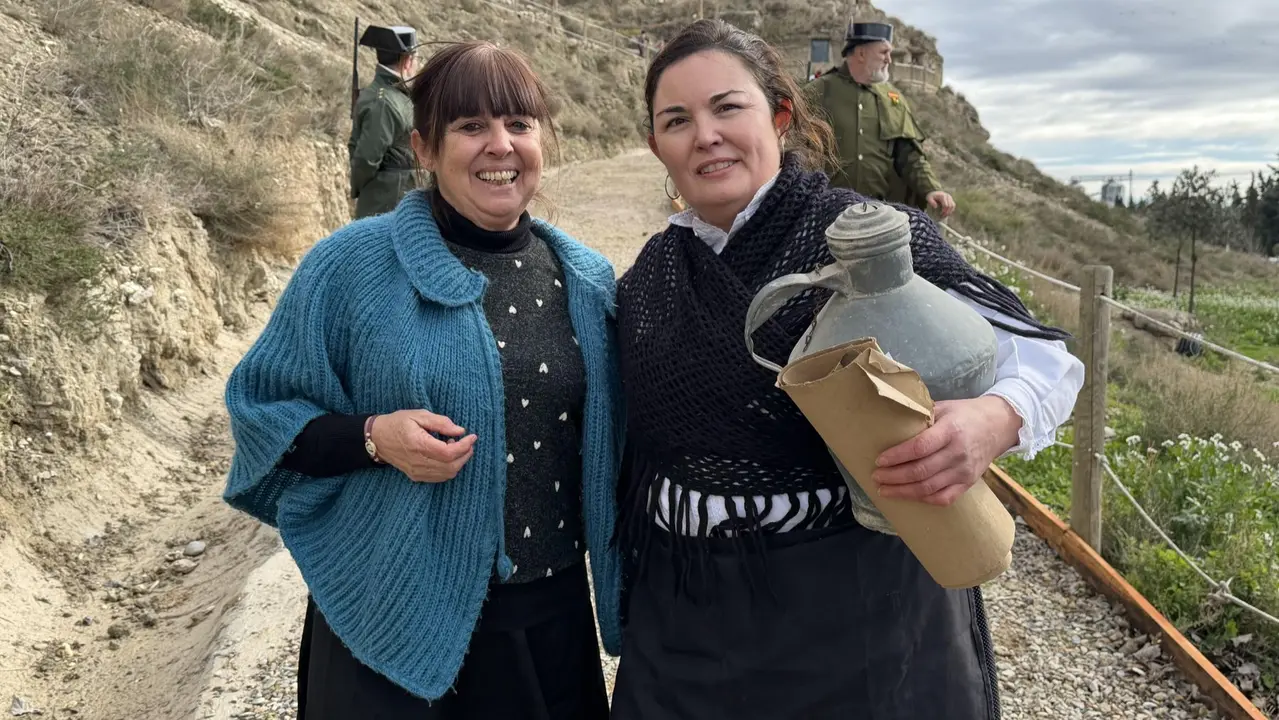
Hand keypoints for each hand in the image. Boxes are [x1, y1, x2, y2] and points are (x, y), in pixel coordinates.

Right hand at [369, 410, 476, 482]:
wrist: (377, 439)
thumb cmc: (397, 423)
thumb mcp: (418, 415)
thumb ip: (440, 422)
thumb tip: (460, 431)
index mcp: (418, 444)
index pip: (449, 453)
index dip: (464, 446)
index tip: (472, 436)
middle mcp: (418, 462)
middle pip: (451, 466)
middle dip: (465, 455)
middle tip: (467, 442)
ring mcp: (417, 471)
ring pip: (447, 474)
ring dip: (458, 462)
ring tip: (455, 447)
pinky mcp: (416, 476)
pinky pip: (439, 477)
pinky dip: (450, 468)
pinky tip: (447, 456)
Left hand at [871, 396, 1021, 505]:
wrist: (1000, 425)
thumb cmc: (966, 413)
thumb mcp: (944, 407)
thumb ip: (921, 416)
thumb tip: (890, 424)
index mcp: (950, 430)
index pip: (919, 447)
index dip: (897, 456)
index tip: (879, 460)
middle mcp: (958, 453)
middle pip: (921, 471)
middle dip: (894, 477)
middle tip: (876, 477)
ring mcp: (964, 471)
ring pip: (929, 488)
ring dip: (903, 491)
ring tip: (884, 490)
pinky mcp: (969, 483)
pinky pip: (944, 498)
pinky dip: (924, 500)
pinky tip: (908, 496)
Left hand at [926, 190, 955, 217]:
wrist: (934, 192)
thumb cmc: (931, 196)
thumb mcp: (929, 198)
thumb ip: (931, 202)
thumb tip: (936, 207)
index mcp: (943, 196)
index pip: (946, 205)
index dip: (944, 211)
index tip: (940, 214)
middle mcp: (948, 196)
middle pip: (950, 206)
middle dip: (947, 212)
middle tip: (943, 216)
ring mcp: (950, 197)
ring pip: (953, 206)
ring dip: (950, 211)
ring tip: (945, 215)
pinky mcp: (951, 199)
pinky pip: (953, 205)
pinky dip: (951, 209)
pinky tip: (947, 213)